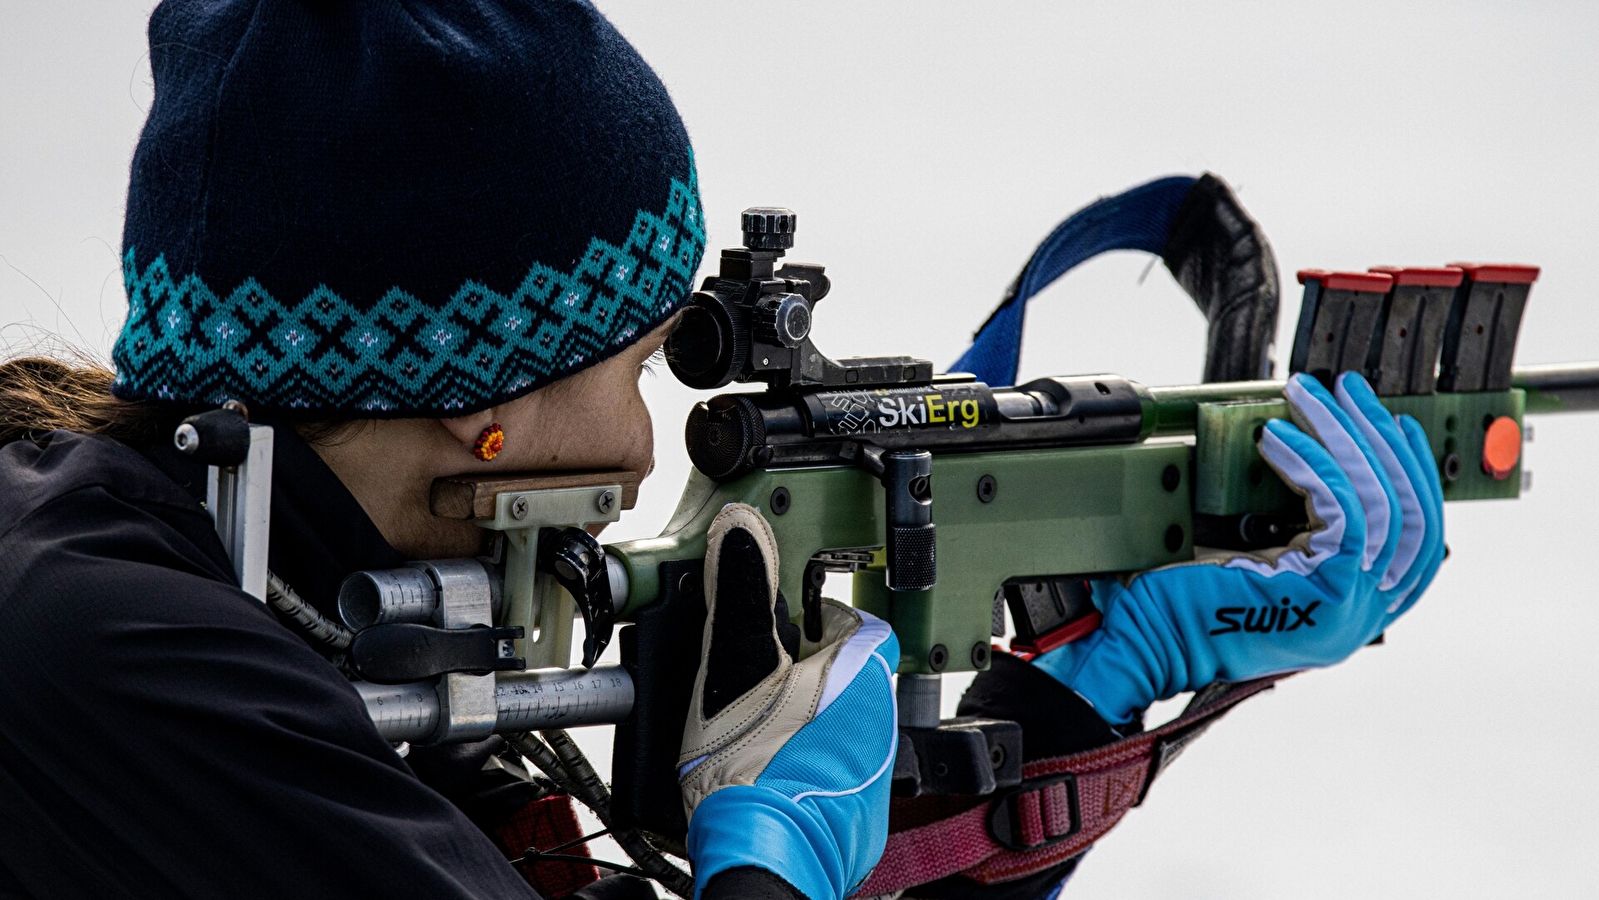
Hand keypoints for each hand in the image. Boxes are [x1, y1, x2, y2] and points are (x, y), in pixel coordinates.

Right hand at [680, 503, 899, 899]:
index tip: (781, 624)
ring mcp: (877, 768)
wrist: (763, 858)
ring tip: (757, 727)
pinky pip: (840, 768)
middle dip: (806, 669)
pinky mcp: (863, 810)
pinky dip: (812, 762)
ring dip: (809, 715)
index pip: (852, 618)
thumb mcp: (734, 664)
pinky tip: (772, 769)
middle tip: (757, 679)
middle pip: (848, 670)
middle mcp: (882, 716)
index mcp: (861, 670)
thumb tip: (741, 528)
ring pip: (845, 720)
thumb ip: (741, 592)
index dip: (811, 616)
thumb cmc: (749, 767)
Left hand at [1033, 372, 1446, 724]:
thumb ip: (1290, 520)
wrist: (1142, 645)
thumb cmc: (1178, 604)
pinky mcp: (1325, 593)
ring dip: (1344, 437)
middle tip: (1350, 390)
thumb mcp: (1250, 555)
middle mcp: (1363, 615)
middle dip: (1381, 441)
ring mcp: (1350, 609)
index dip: (1411, 475)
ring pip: (1380, 504)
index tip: (1393, 424)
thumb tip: (1296, 444)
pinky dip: (1313, 464)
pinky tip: (1278, 438)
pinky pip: (1341, 510)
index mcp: (1352, 609)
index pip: (1416, 539)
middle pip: (1409, 514)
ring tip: (1311, 396)